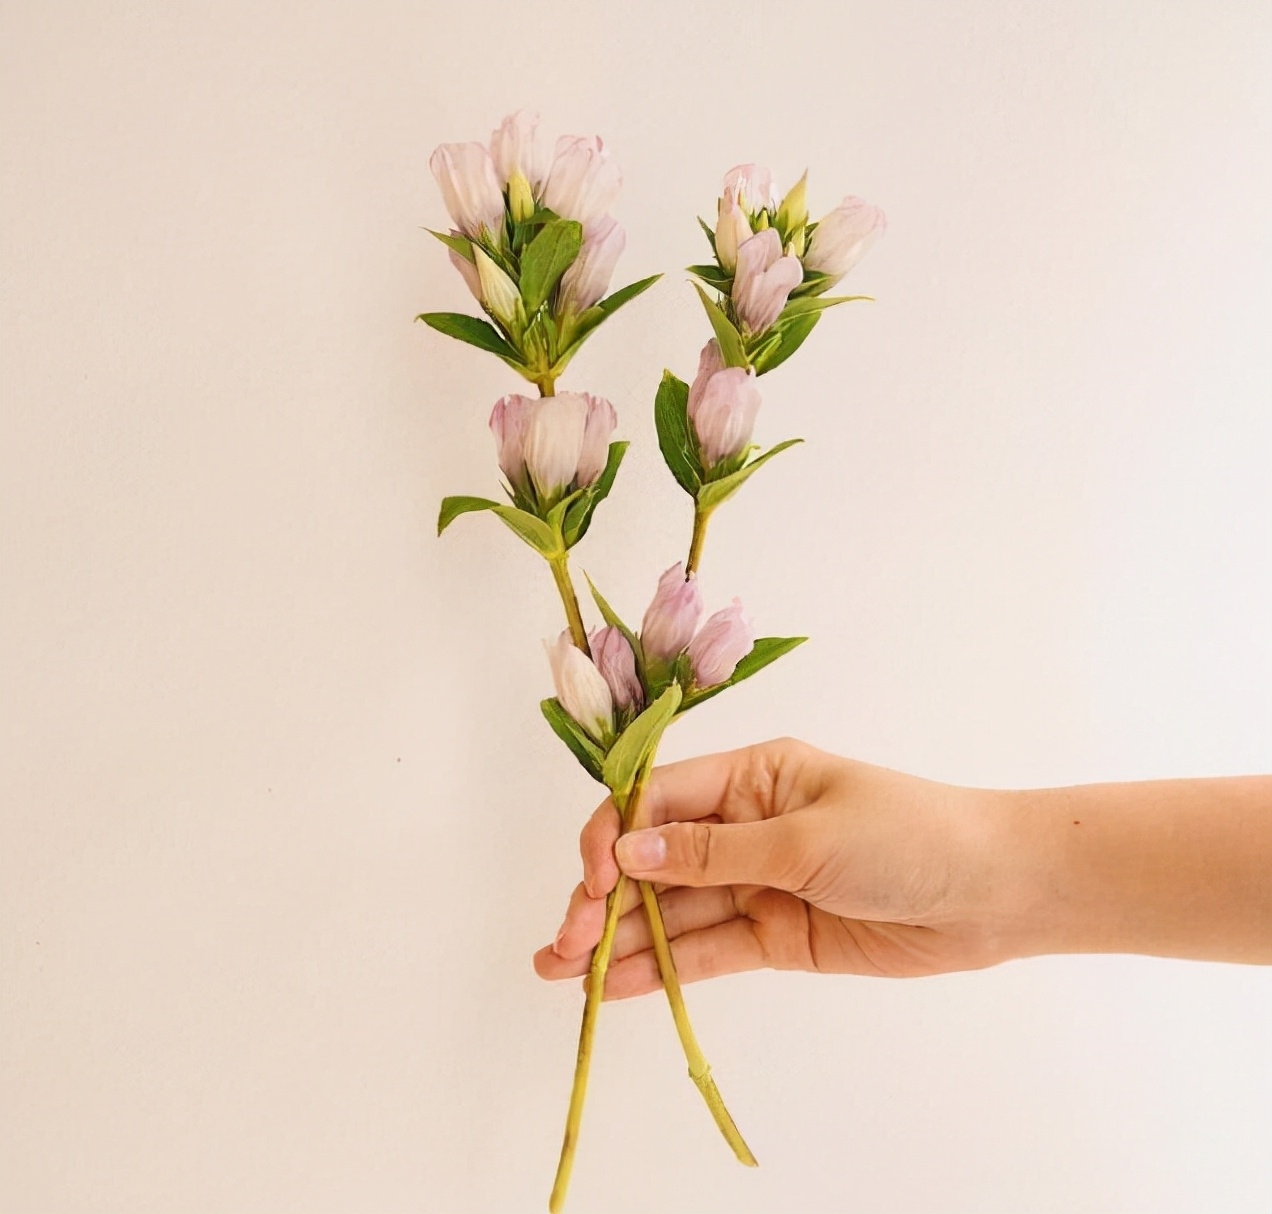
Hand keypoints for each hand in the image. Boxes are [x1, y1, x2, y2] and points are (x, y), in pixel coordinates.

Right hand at [533, 738, 1012, 997]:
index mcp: (751, 777)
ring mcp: (757, 883)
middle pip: (655, 861)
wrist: (991, 894)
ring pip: (673, 911)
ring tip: (563, 972)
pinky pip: (707, 950)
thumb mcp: (806, 837)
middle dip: (603, 899)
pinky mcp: (775, 935)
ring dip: (619, 939)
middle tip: (563, 946)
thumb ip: (715, 853)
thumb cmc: (906, 836)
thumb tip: (629, 852)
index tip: (591, 881)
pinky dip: (663, 968)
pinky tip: (614, 986)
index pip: (658, 799)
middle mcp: (743, 826)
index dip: (614, 836)